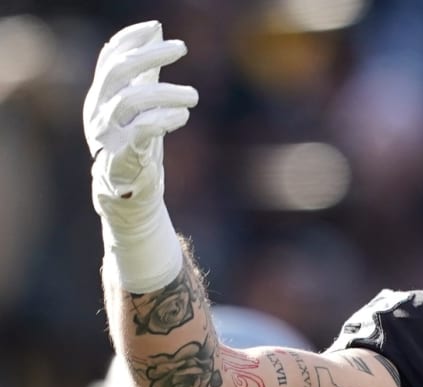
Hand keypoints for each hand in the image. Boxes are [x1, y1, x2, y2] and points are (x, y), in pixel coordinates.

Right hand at [84, 21, 197, 228]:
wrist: (129, 193)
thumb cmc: (137, 145)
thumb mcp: (141, 106)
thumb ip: (145, 74)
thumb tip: (156, 35)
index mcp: (101, 97)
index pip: (109, 59)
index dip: (130, 39)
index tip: (156, 27)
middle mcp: (99, 112)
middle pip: (118, 72)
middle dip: (150, 55)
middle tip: (181, 47)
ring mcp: (108, 135)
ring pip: (130, 100)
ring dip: (166, 92)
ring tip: (193, 95)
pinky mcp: (122, 157)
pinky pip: (140, 132)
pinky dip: (163, 120)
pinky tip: (182, 117)